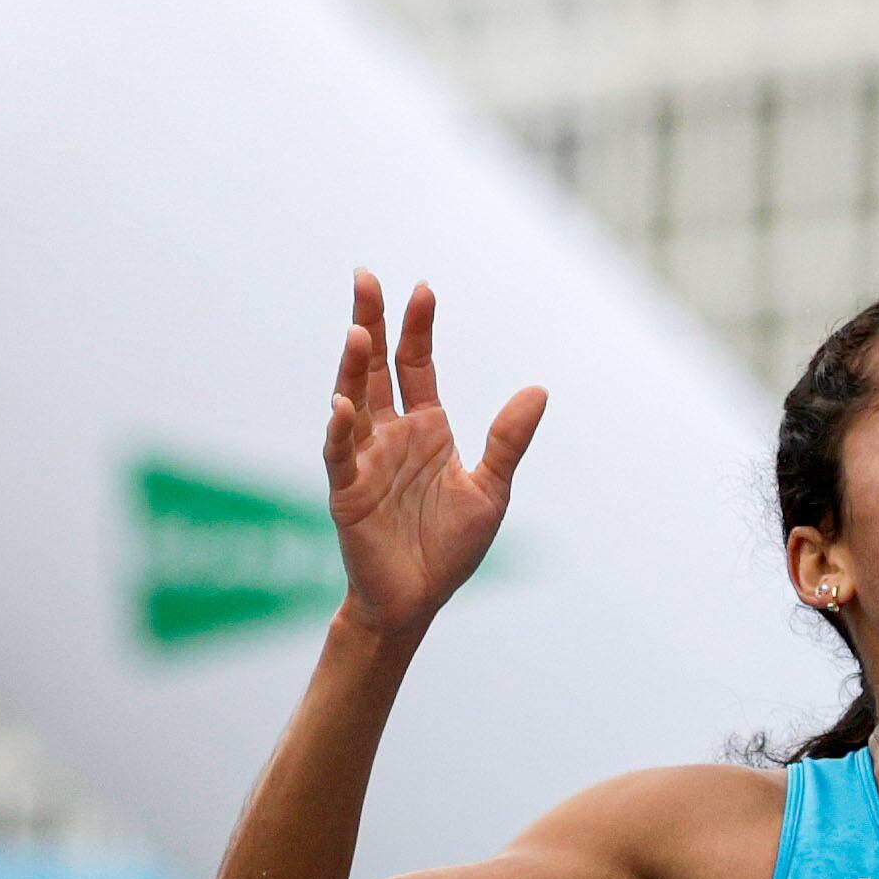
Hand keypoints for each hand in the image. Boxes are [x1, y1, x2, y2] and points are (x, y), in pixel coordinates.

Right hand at [323, 273, 545, 638]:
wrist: (417, 601)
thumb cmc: (449, 548)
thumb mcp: (491, 490)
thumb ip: (508, 440)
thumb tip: (538, 390)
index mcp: (427, 429)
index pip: (416, 366)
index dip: (418, 328)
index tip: (423, 290)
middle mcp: (390, 435)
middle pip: (376, 369)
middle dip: (372, 323)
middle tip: (365, 278)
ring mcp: (365, 460)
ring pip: (354, 402)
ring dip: (353, 369)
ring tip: (358, 333)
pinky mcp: (348, 492)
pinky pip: (340, 454)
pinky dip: (340, 431)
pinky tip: (342, 406)